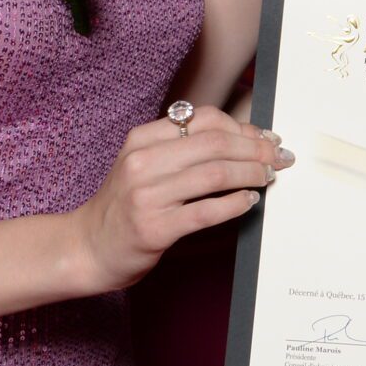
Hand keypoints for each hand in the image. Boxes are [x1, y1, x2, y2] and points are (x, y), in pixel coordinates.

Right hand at [71, 105, 286, 292]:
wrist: (87, 247)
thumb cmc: (124, 206)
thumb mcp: (144, 164)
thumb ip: (182, 149)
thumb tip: (243, 139)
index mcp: (142, 139)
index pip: (203, 119)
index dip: (242, 127)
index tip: (266, 139)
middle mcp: (142, 162)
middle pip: (215, 142)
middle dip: (256, 149)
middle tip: (279, 158)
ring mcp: (147, 195)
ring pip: (215, 173)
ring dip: (251, 174)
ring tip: (267, 178)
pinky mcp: (155, 228)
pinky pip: (207, 211)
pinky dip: (235, 204)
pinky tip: (249, 202)